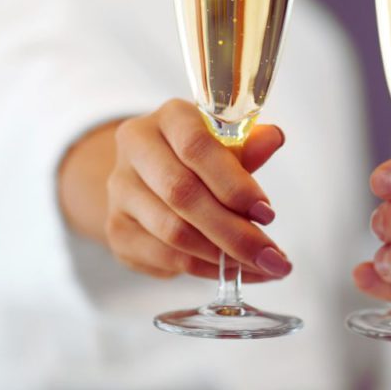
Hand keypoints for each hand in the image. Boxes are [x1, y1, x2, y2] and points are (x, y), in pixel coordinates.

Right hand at [104, 99, 290, 281]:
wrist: (152, 176)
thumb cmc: (200, 157)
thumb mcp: (226, 143)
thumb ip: (248, 144)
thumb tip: (273, 138)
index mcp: (169, 117)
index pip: (196, 147)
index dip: (233, 183)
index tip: (267, 213)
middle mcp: (136, 149)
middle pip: (182, 193)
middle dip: (234, 231)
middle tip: (272, 256)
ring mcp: (121, 191)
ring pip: (173, 231)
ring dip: (223, 256)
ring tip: (262, 267)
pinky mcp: (117, 230)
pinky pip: (165, 258)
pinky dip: (206, 270)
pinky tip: (234, 272)